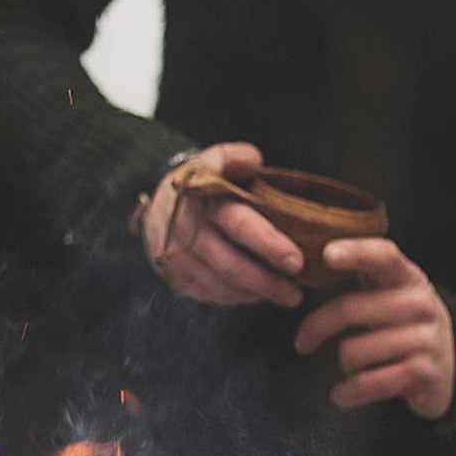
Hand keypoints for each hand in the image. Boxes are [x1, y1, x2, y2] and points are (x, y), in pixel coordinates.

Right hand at [138, 142, 304, 308]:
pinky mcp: (175, 277)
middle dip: (266, 281)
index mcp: (201, 198)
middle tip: (296, 294)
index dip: (268, 244)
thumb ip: (234, 157)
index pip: (237, 223)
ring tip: (289, 296)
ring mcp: (177, 257)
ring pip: (220, 284)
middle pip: (230, 263)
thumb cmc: (202, 184)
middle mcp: (185, 230)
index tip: (296, 261)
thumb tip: (253, 161)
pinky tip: (259, 294)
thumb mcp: (215, 160)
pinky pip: (210, 294)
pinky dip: (238, 297)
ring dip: (255, 293)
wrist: (159, 207)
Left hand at [294, 238, 454, 419]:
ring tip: (348, 366)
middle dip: (315, 328)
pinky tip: (341, 394)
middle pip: (350, 309)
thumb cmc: (399, 324)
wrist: (441, 369)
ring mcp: (426, 339)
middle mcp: (422, 304)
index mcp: (408, 277)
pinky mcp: (424, 373)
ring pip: (353, 350)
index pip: (384, 256)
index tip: (327, 254)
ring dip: (342, 363)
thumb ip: (360, 273)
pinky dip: (349, 392)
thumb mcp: (388, 293)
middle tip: (302, 342)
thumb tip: (310, 260)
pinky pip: (369, 382)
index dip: (356, 252)